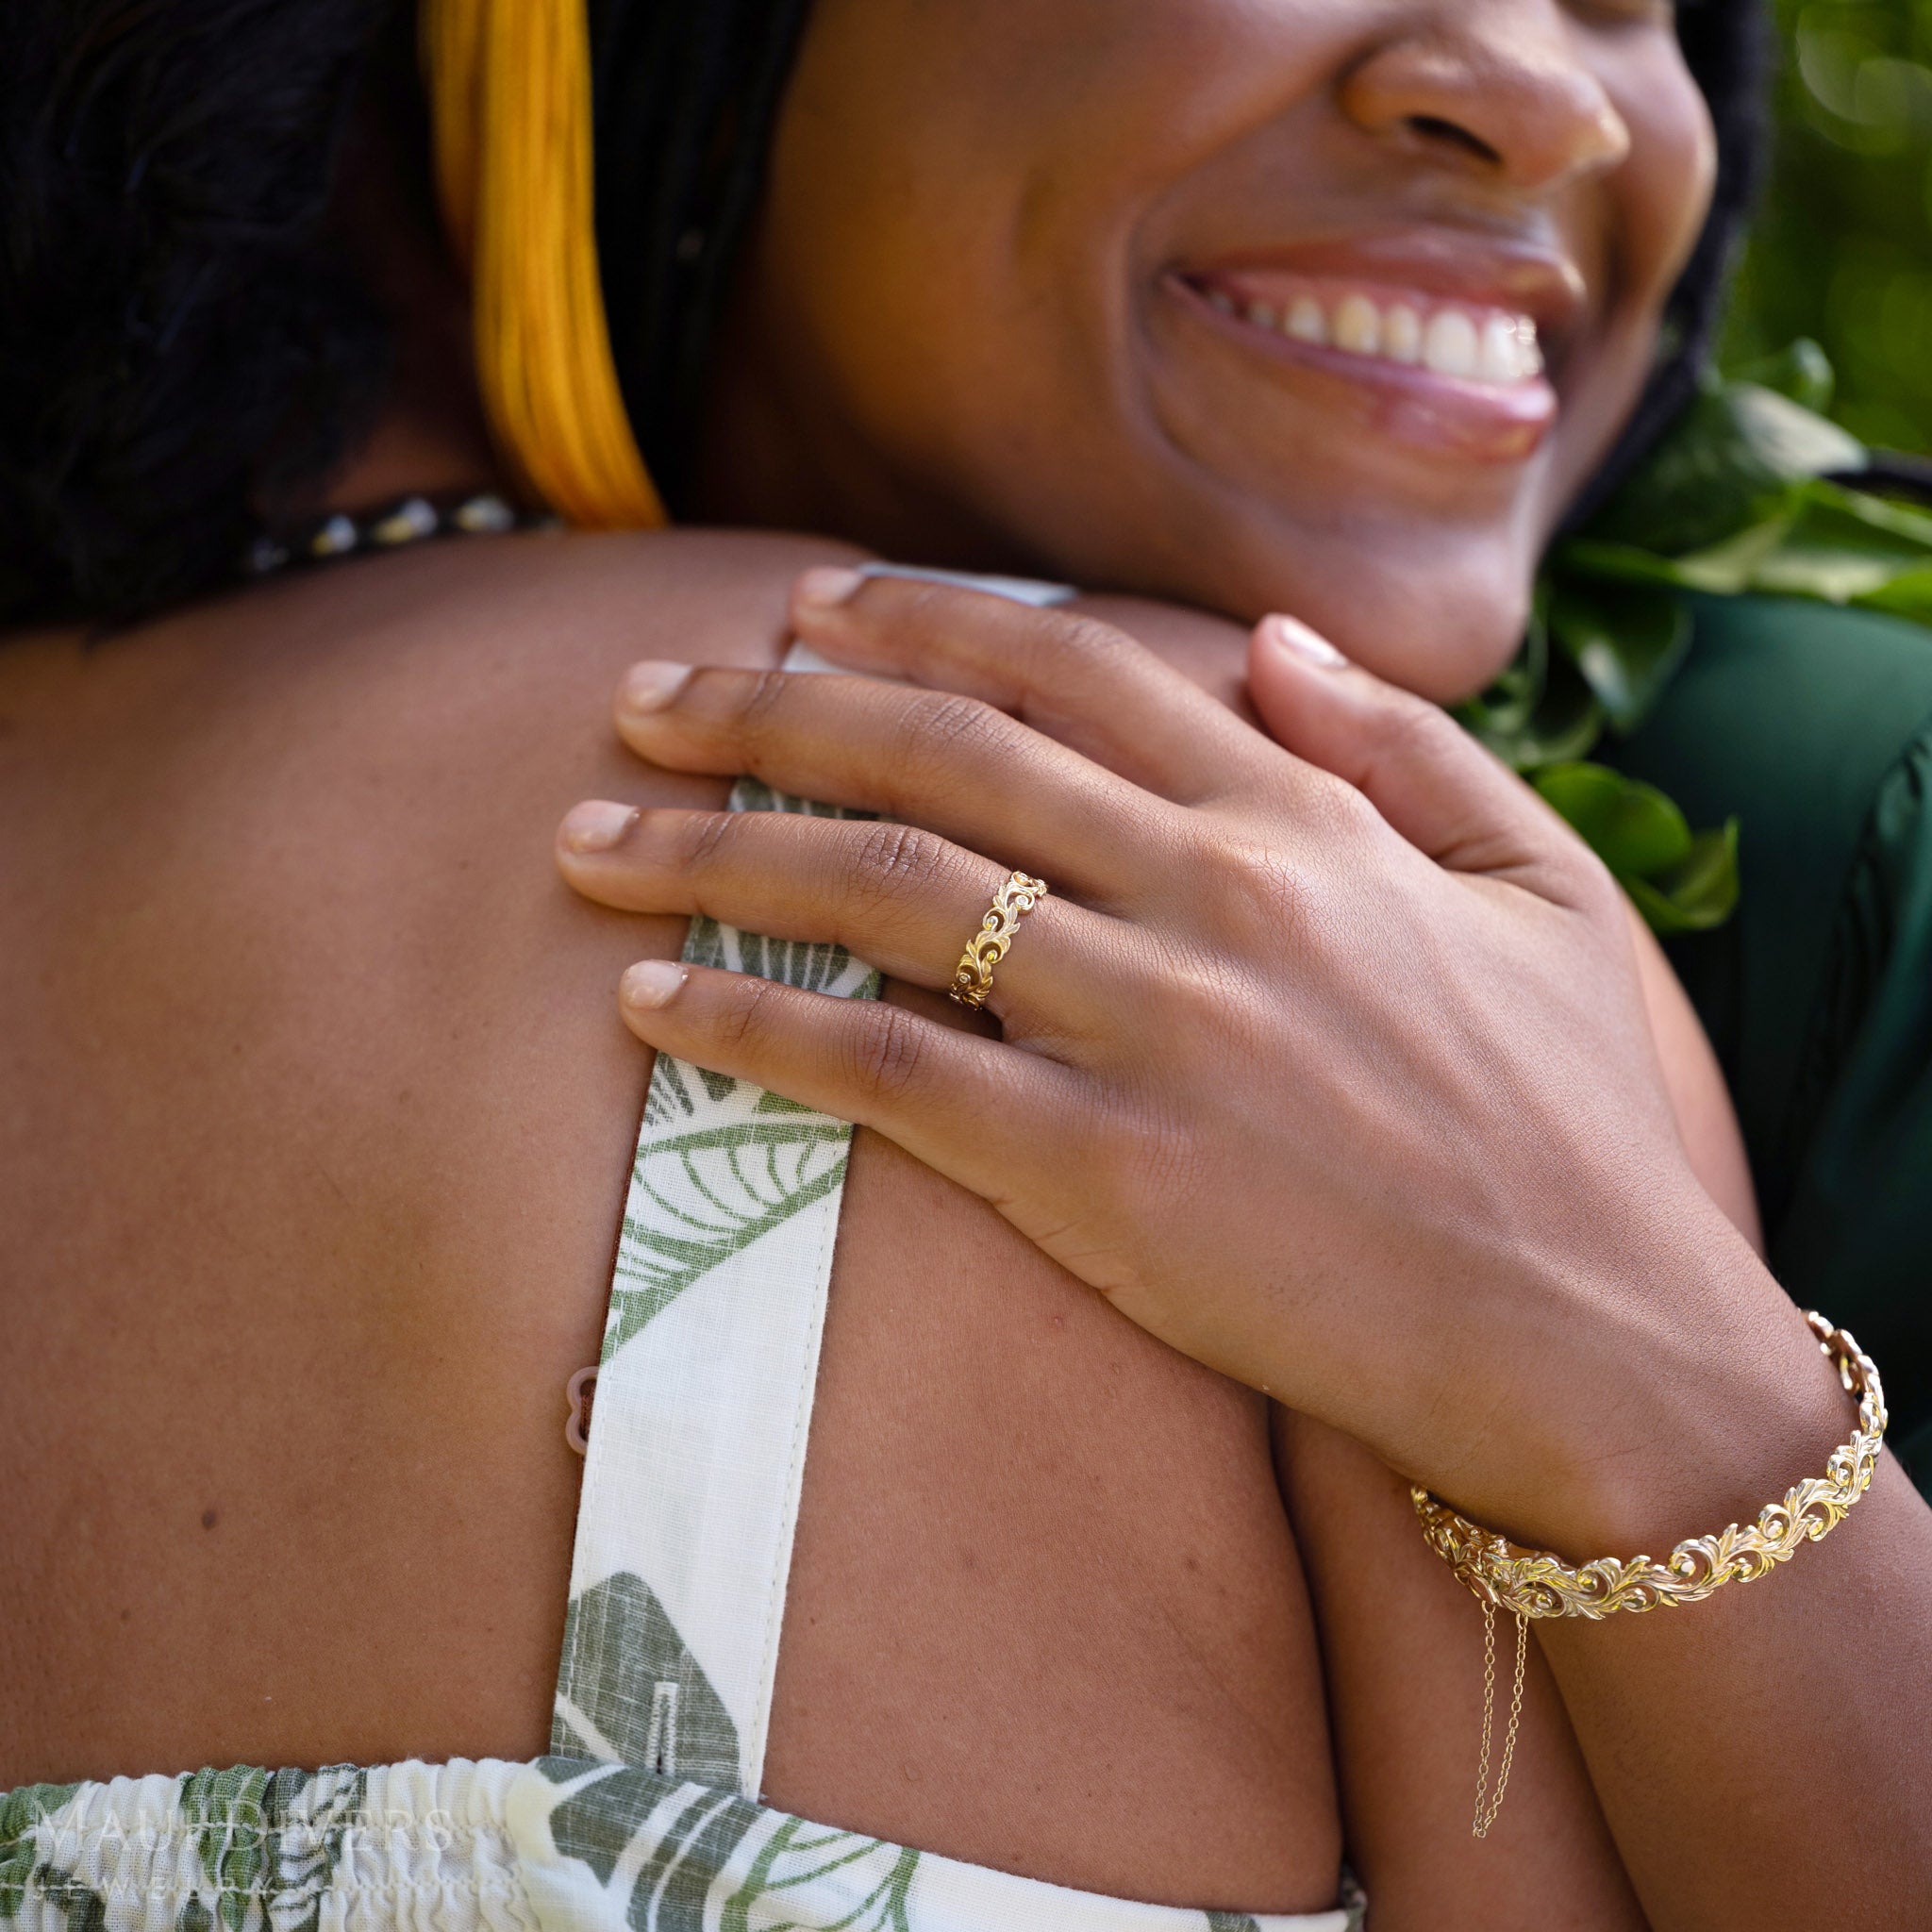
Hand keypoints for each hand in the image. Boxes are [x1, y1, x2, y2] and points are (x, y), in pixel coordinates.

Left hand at [556, 569, 1822, 1548]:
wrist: (1589, 1338)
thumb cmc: (1570, 1120)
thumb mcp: (1540, 886)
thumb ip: (1403, 745)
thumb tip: (1271, 638)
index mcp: (1301, 816)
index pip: (1067, 666)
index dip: (917, 623)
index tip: (805, 606)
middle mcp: (1208, 893)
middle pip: (937, 755)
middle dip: (764, 709)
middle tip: (638, 693)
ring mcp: (1146, 1029)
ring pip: (881, 892)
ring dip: (712, 852)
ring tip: (588, 837)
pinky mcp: (1098, 1173)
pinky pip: (886, 1070)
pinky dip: (755, 1024)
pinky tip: (648, 1005)